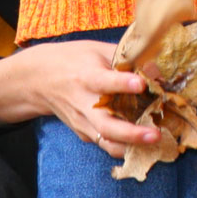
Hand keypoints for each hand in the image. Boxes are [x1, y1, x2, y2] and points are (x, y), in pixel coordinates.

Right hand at [0, 38, 161, 151]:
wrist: (38, 79)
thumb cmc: (74, 59)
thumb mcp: (96, 50)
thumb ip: (126, 58)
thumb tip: (158, 67)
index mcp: (87, 77)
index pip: (104, 82)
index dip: (123, 84)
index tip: (142, 84)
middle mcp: (84, 104)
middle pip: (106, 126)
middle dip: (132, 133)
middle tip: (156, 134)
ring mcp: (83, 123)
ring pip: (106, 142)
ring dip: (132, 146)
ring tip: (155, 144)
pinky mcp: (84, 133)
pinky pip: (105, 144)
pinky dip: (125, 147)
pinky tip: (145, 144)